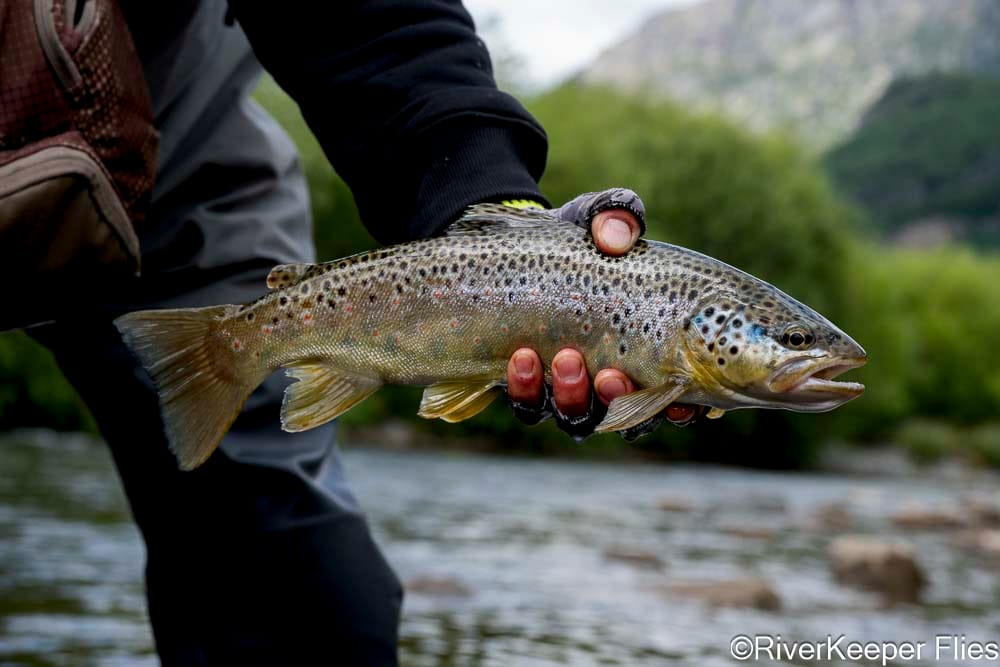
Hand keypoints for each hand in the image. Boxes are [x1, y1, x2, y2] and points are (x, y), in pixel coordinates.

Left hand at [505, 189, 699, 437]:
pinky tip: (521, 357)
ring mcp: (570, 389)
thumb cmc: (579, 240)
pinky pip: (529, 407)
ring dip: (574, 397)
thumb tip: (615, 236)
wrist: (521, 248)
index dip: (682, 411)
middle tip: (611, 376)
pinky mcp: (529, 388)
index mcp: (651, 350)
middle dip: (620, 401)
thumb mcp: (600, 218)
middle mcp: (614, 380)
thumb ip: (617, 215)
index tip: (678, 402)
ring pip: (578, 418)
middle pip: (628, 419)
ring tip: (566, 358)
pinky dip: (527, 389)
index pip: (677, 399)